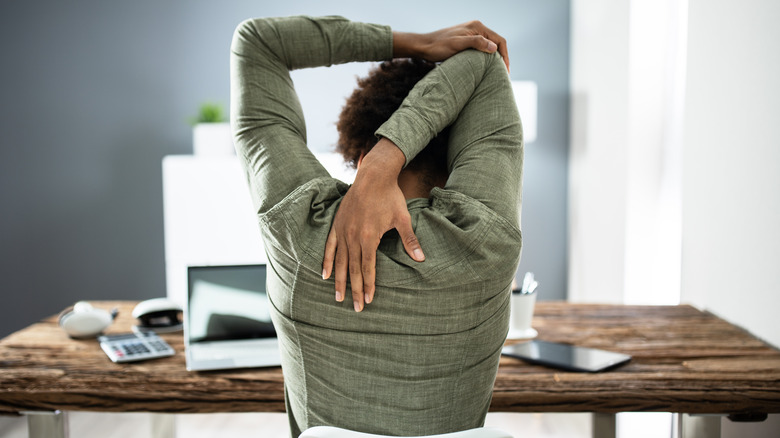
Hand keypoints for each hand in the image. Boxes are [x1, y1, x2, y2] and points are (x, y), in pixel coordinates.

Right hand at [322, 139, 424, 311]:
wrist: (373, 176)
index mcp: (369, 237)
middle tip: (355, 308)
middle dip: (354, 290)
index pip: (367, 268)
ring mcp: (343, 231)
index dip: (368, 285)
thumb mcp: (402, 218)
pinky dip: (327, 261)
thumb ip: (409, 240)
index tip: (369, 300)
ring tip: (337, 298)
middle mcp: (353, 236)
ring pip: (339, 261)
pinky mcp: (337, 224)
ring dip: (339, 281)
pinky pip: (329, 247)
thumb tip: (421, 258)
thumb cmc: (390, 197)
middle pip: (353, 269)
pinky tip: (324, 275)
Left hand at [393, 20, 509, 70]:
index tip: (505, 71)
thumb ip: (476, 43)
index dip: (505, 56)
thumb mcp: (458, 45)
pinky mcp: (466, 42)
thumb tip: (494, 48)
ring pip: (489, 47)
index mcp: (477, 27)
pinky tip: (486, 69)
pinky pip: (481, 49)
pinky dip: (486, 59)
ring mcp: (471, 35)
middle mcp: (476, 28)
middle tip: (504, 75)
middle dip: (502, 58)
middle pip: (496, 43)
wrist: (424, 46)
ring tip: (497, 74)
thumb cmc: (439, 46)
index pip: (499, 40)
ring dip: (494, 59)